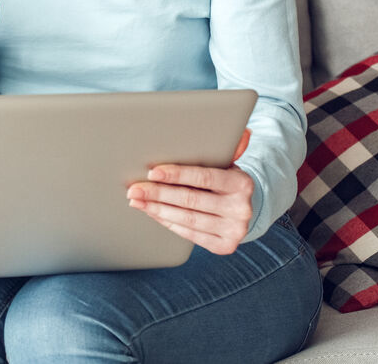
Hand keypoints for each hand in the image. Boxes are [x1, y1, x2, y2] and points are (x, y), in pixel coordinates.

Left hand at [126, 128, 253, 255]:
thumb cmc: (225, 180)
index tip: (152, 173)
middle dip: (158, 194)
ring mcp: (234, 230)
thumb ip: (228, 148)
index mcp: (242, 184)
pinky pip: (189, 234)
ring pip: (187, 219)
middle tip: (134, 189)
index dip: (176, 175)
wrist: (244, 209)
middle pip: (191, 199)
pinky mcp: (224, 246)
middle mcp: (241, 209)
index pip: (203, 177)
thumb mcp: (227, 162)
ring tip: (137, 201)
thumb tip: (242, 131)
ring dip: (157, 209)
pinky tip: (152, 213)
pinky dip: (167, 222)